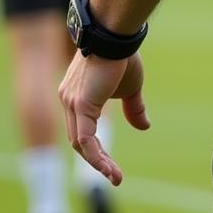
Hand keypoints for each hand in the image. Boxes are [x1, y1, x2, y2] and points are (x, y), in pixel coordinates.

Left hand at [58, 50, 149, 185]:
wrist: (115, 35)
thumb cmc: (122, 56)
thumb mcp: (130, 87)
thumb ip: (133, 108)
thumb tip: (144, 127)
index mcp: (77, 97)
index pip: (82, 130)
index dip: (95, 149)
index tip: (111, 164)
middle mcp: (69, 101)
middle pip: (78, 140)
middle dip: (96, 160)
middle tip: (114, 175)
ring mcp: (71, 102)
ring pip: (80, 143)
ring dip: (98, 163)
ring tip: (116, 176)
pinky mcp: (80, 104)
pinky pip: (85, 138)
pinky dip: (96, 156)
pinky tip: (108, 168)